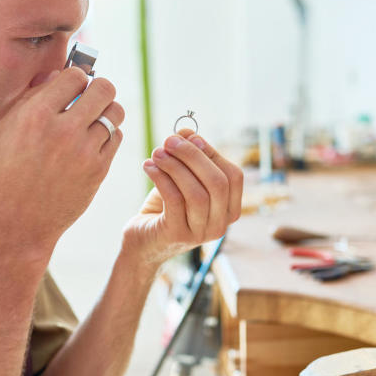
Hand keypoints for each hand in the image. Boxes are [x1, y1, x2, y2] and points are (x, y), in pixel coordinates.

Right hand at [0, 68, 123, 255]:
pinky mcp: (98, 170)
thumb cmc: (6, 174)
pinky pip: (117, 138)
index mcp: (36, 115)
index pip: (74, 75)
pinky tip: (93, 140)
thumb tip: (57, 75)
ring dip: (107, 111)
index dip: (76, 78)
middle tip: (90, 97)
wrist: (17, 223)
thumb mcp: (5, 131)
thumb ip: (30, 99)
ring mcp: (84, 151)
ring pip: (115, 113)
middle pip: (104, 88)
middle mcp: (63, 130)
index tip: (72, 87)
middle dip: (98, 89)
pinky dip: (108, 134)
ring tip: (94, 118)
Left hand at [123, 129, 242, 264]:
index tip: (188, 136)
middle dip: (192, 156)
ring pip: (197, 193)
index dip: (211, 152)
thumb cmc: (165, 209)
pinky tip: (148, 167)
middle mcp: (221, 225)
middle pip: (217, 183)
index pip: (233, 176)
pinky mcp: (177, 235)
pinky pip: (174, 200)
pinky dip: (161, 178)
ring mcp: (200, 234)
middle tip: (169, 141)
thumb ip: (189, 157)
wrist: (142, 243)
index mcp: (230, 210)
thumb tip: (187, 131)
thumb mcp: (181, 181)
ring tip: (156, 153)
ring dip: (175, 166)